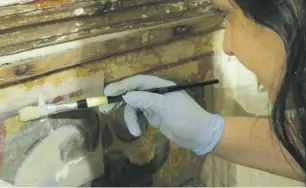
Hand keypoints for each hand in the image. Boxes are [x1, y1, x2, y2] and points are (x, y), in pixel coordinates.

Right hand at [100, 75, 223, 154]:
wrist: (201, 135)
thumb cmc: (186, 118)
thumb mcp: (166, 108)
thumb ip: (146, 101)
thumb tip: (127, 96)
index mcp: (161, 86)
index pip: (138, 82)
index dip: (122, 86)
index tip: (108, 92)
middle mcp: (157, 94)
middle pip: (133, 93)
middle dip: (120, 101)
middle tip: (104, 109)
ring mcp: (155, 106)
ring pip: (135, 108)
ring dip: (131, 119)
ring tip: (135, 131)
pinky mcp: (155, 117)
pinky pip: (139, 117)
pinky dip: (136, 124)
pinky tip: (138, 132)